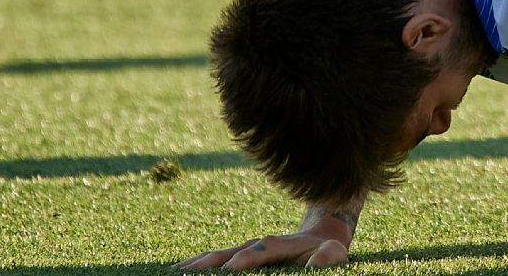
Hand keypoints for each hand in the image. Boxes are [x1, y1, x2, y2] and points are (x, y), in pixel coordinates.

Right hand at [174, 233, 347, 270]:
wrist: (320, 235)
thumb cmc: (327, 251)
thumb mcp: (334, 254)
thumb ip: (327, 257)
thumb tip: (318, 260)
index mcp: (277, 245)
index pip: (256, 253)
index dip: (244, 260)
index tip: (230, 268)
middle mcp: (256, 245)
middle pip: (226, 253)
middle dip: (206, 264)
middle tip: (183, 273)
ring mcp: (245, 249)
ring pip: (215, 256)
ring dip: (195, 264)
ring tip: (173, 272)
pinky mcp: (240, 255)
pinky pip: (215, 259)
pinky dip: (198, 264)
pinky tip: (180, 270)